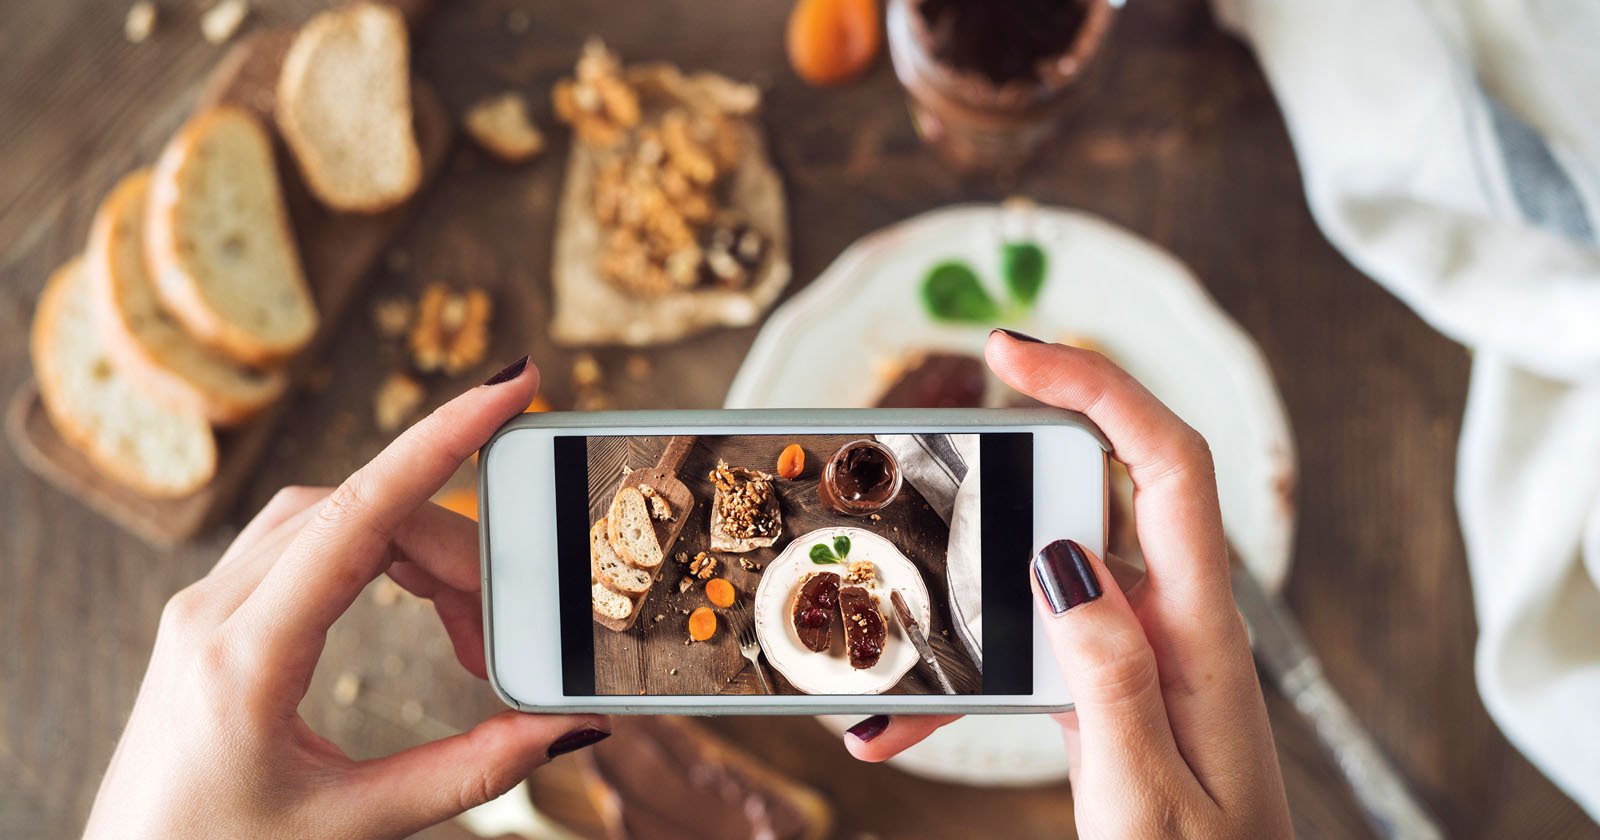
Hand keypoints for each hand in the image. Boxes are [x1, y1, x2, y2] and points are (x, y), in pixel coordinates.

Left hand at [84, 357, 608, 838]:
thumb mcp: (353, 826)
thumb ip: (469, 773)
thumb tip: (567, 728)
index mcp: (244, 657)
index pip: (360, 512)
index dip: (444, 439)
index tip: (513, 385)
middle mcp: (214, 612)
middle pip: (359, 512)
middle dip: (455, 547)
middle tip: (506, 627)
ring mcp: (206, 606)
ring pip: (329, 513)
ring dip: (415, 546)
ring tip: (468, 628)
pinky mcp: (213, 616)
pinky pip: (304, 538)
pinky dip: (376, 552)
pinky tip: (414, 599)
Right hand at [843, 331, 1291, 837]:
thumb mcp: (1149, 792)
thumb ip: (1111, 676)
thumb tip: (1064, 558)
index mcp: (1201, 637)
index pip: (1165, 468)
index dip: (1097, 390)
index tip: (1012, 352)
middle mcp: (1173, 627)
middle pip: (1087, 505)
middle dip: (993, 492)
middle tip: (915, 490)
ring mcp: (1137, 657)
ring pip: (1034, 592)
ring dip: (956, 619)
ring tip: (884, 668)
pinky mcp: (1106, 691)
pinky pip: (1026, 656)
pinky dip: (964, 684)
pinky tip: (904, 726)